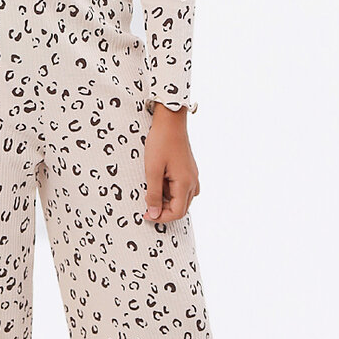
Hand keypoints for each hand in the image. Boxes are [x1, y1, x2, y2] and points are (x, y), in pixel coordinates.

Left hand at [142, 103, 200, 223]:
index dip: (161, 217)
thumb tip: (154, 214)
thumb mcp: (152, 170)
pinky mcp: (189, 169)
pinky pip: (182, 187)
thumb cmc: (160, 142)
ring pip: (182, 198)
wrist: (170, 121)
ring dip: (167, 199)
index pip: (177, 212)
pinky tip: (160, 179)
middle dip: (163, 209)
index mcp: (185, 183)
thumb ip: (153, 194)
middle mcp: (193, 181)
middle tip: (146, 203)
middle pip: (181, 208)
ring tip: (153, 186)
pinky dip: (170, 189)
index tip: (146, 214)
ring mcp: (192, 175)